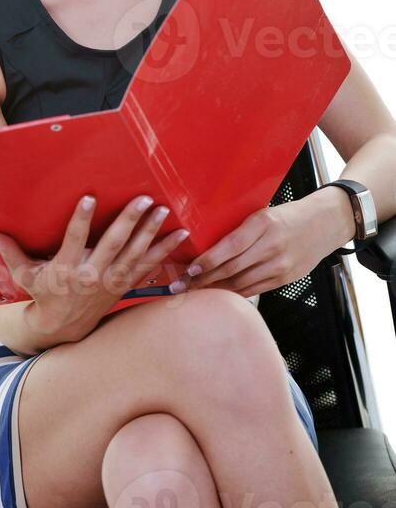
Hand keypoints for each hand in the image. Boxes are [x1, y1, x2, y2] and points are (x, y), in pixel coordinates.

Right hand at [0, 193, 190, 341]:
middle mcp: (92, 275)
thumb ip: (11, 253)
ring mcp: (111, 282)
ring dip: (151, 233)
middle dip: (129, 221)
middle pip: (113, 245)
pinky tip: (180, 235)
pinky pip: (148, 267)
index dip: (81, 219)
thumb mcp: (25, 275)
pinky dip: (165, 252)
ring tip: (164, 211)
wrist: (63, 327)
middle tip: (143, 199)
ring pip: (134, 255)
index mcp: (67, 268)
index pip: (74, 239)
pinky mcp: (124, 285)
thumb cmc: (43, 294)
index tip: (90, 197)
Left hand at [168, 194, 339, 297]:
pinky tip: (218, 294)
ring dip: (215, 289)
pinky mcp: (285, 278)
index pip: (230, 246)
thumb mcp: (263, 213)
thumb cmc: (288, 215)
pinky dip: (234, 293)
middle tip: (181, 286)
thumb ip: (240, 229)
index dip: (207, 260)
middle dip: (204, 279)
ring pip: (241, 283)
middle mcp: (272, 245)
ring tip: (194, 292)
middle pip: (232, 268)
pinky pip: (254, 289)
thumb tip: (206, 244)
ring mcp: (280, 264)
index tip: (189, 268)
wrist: (325, 223)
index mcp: (263, 223)